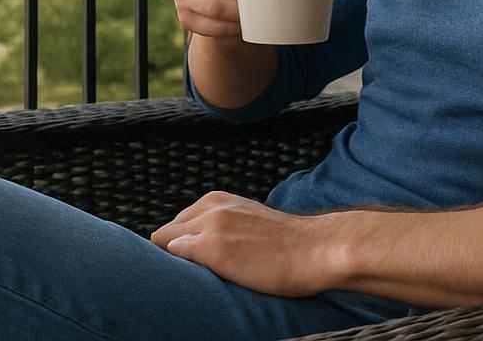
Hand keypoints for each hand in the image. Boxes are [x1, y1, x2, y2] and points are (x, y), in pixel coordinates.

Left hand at [150, 191, 336, 297]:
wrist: (317, 250)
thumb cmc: (290, 246)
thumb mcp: (251, 222)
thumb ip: (226, 225)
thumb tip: (204, 245)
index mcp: (219, 200)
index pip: (178, 223)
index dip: (182, 247)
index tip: (193, 266)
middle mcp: (211, 206)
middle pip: (166, 233)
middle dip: (172, 254)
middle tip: (192, 278)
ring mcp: (210, 225)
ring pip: (165, 243)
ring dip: (174, 263)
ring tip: (195, 281)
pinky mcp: (212, 247)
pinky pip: (174, 256)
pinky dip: (179, 271)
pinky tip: (196, 283)